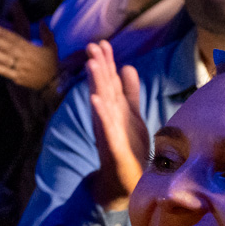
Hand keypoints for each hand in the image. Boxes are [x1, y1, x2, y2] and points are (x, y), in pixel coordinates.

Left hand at [0, 23, 58, 89]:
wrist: (52, 82)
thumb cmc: (50, 62)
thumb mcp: (52, 47)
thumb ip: (46, 34)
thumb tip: (42, 21)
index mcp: (32, 50)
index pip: (17, 40)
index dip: (6, 34)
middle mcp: (25, 59)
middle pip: (9, 48)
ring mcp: (21, 69)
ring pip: (6, 60)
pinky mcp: (18, 78)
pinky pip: (6, 72)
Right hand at [87, 40, 147, 211]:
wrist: (126, 182)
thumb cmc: (129, 149)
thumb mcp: (132, 115)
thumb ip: (130, 92)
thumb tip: (126, 67)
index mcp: (114, 110)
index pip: (110, 82)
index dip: (106, 63)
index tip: (101, 43)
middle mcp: (108, 119)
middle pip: (103, 88)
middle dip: (99, 67)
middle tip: (92, 46)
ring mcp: (109, 133)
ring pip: (102, 105)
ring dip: (96, 84)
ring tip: (92, 65)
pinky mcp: (113, 148)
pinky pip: (105, 128)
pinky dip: (100, 114)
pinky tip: (95, 100)